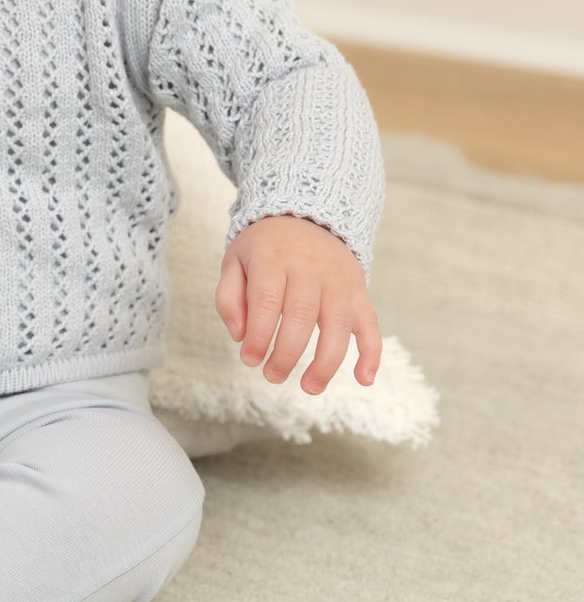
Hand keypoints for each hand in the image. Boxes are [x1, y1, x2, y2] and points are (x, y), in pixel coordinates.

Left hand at [214, 213, 380, 395]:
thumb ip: (229, 298)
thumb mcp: (235, 260)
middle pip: (302, 315)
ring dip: (326, 362)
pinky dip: (371, 353)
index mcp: (274, 258)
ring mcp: (339, 280)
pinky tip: (364, 379)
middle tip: (272, 376)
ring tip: (309, 386)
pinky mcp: (358, 291)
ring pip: (337, 324)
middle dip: (287, 353)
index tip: (250, 359)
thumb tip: (240, 336)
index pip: (267, 301)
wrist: (306, 214)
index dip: (259, 335)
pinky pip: (371, 323)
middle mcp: (310, 268)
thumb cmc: (266, 248)